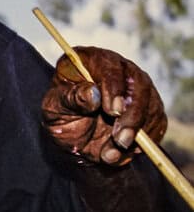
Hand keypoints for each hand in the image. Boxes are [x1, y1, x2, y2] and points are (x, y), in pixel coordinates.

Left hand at [41, 46, 166, 166]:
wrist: (73, 137)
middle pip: (139, 85)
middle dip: (132, 115)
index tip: (112, 110)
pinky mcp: (150, 109)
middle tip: (120, 139)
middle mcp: (121, 69)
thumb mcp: (54, 107)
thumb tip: (93, 93)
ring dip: (136, 132)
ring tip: (113, 151)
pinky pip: (157, 123)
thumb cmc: (60, 114)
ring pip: (151, 106)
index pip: (110, 67)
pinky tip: (123, 152)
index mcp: (92, 60)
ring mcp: (138, 89)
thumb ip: (71, 99)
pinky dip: (144, 141)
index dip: (114, 88)